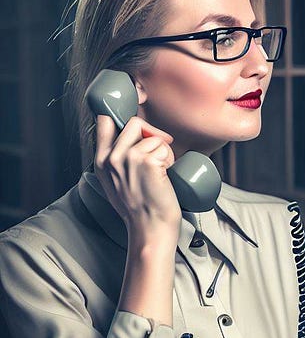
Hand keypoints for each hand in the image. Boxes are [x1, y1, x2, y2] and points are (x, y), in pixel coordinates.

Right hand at [94, 114, 180, 238]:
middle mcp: (111, 157)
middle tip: (161, 148)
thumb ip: (116, 159)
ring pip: (154, 136)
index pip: (104, 119)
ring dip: (164, 150)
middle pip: (134, 122)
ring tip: (162, 170)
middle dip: (152, 133)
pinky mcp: (147, 162)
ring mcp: (129, 158)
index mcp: (101, 160)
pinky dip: (170, 159)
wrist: (150, 227)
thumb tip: (128, 137)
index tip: (139, 111)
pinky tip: (165, 176)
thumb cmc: (139, 207)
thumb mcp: (116, 181)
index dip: (122, 109)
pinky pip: (164, 147)